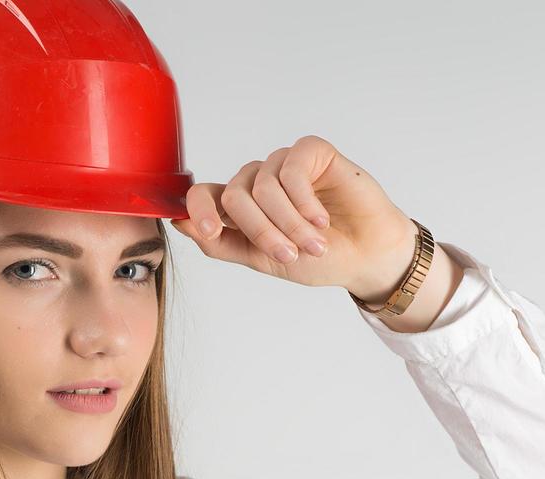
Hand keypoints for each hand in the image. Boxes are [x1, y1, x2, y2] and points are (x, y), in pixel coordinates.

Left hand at [169, 134, 418, 296]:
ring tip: (313, 244)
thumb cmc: (317, 258)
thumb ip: (221, 243)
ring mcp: (283, 164)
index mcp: (241, 207)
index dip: (199, 210)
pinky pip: (291, 170)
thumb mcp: (262, 259)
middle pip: (234, 196)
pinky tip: (321, 218)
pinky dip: (303, 201)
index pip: (203, 196)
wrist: (365, 256)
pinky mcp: (311, 151)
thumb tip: (179, 224)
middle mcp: (258, 181)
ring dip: (288, 223)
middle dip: (262, 231)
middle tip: (290, 254)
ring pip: (262, 187)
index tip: (212, 230)